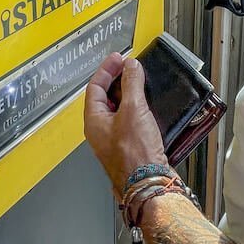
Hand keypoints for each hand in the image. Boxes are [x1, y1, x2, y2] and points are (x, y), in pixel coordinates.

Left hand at [84, 52, 167, 197]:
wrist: (149, 184)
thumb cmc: (135, 155)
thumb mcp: (133, 110)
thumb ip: (131, 84)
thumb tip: (130, 67)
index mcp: (94, 121)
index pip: (95, 87)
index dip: (107, 69)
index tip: (118, 58)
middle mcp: (101, 132)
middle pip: (106, 98)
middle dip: (118, 81)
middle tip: (130, 69)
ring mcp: (115, 141)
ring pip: (119, 111)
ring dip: (130, 95)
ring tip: (142, 84)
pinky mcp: (130, 148)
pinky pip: (130, 122)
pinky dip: (138, 110)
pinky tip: (149, 108)